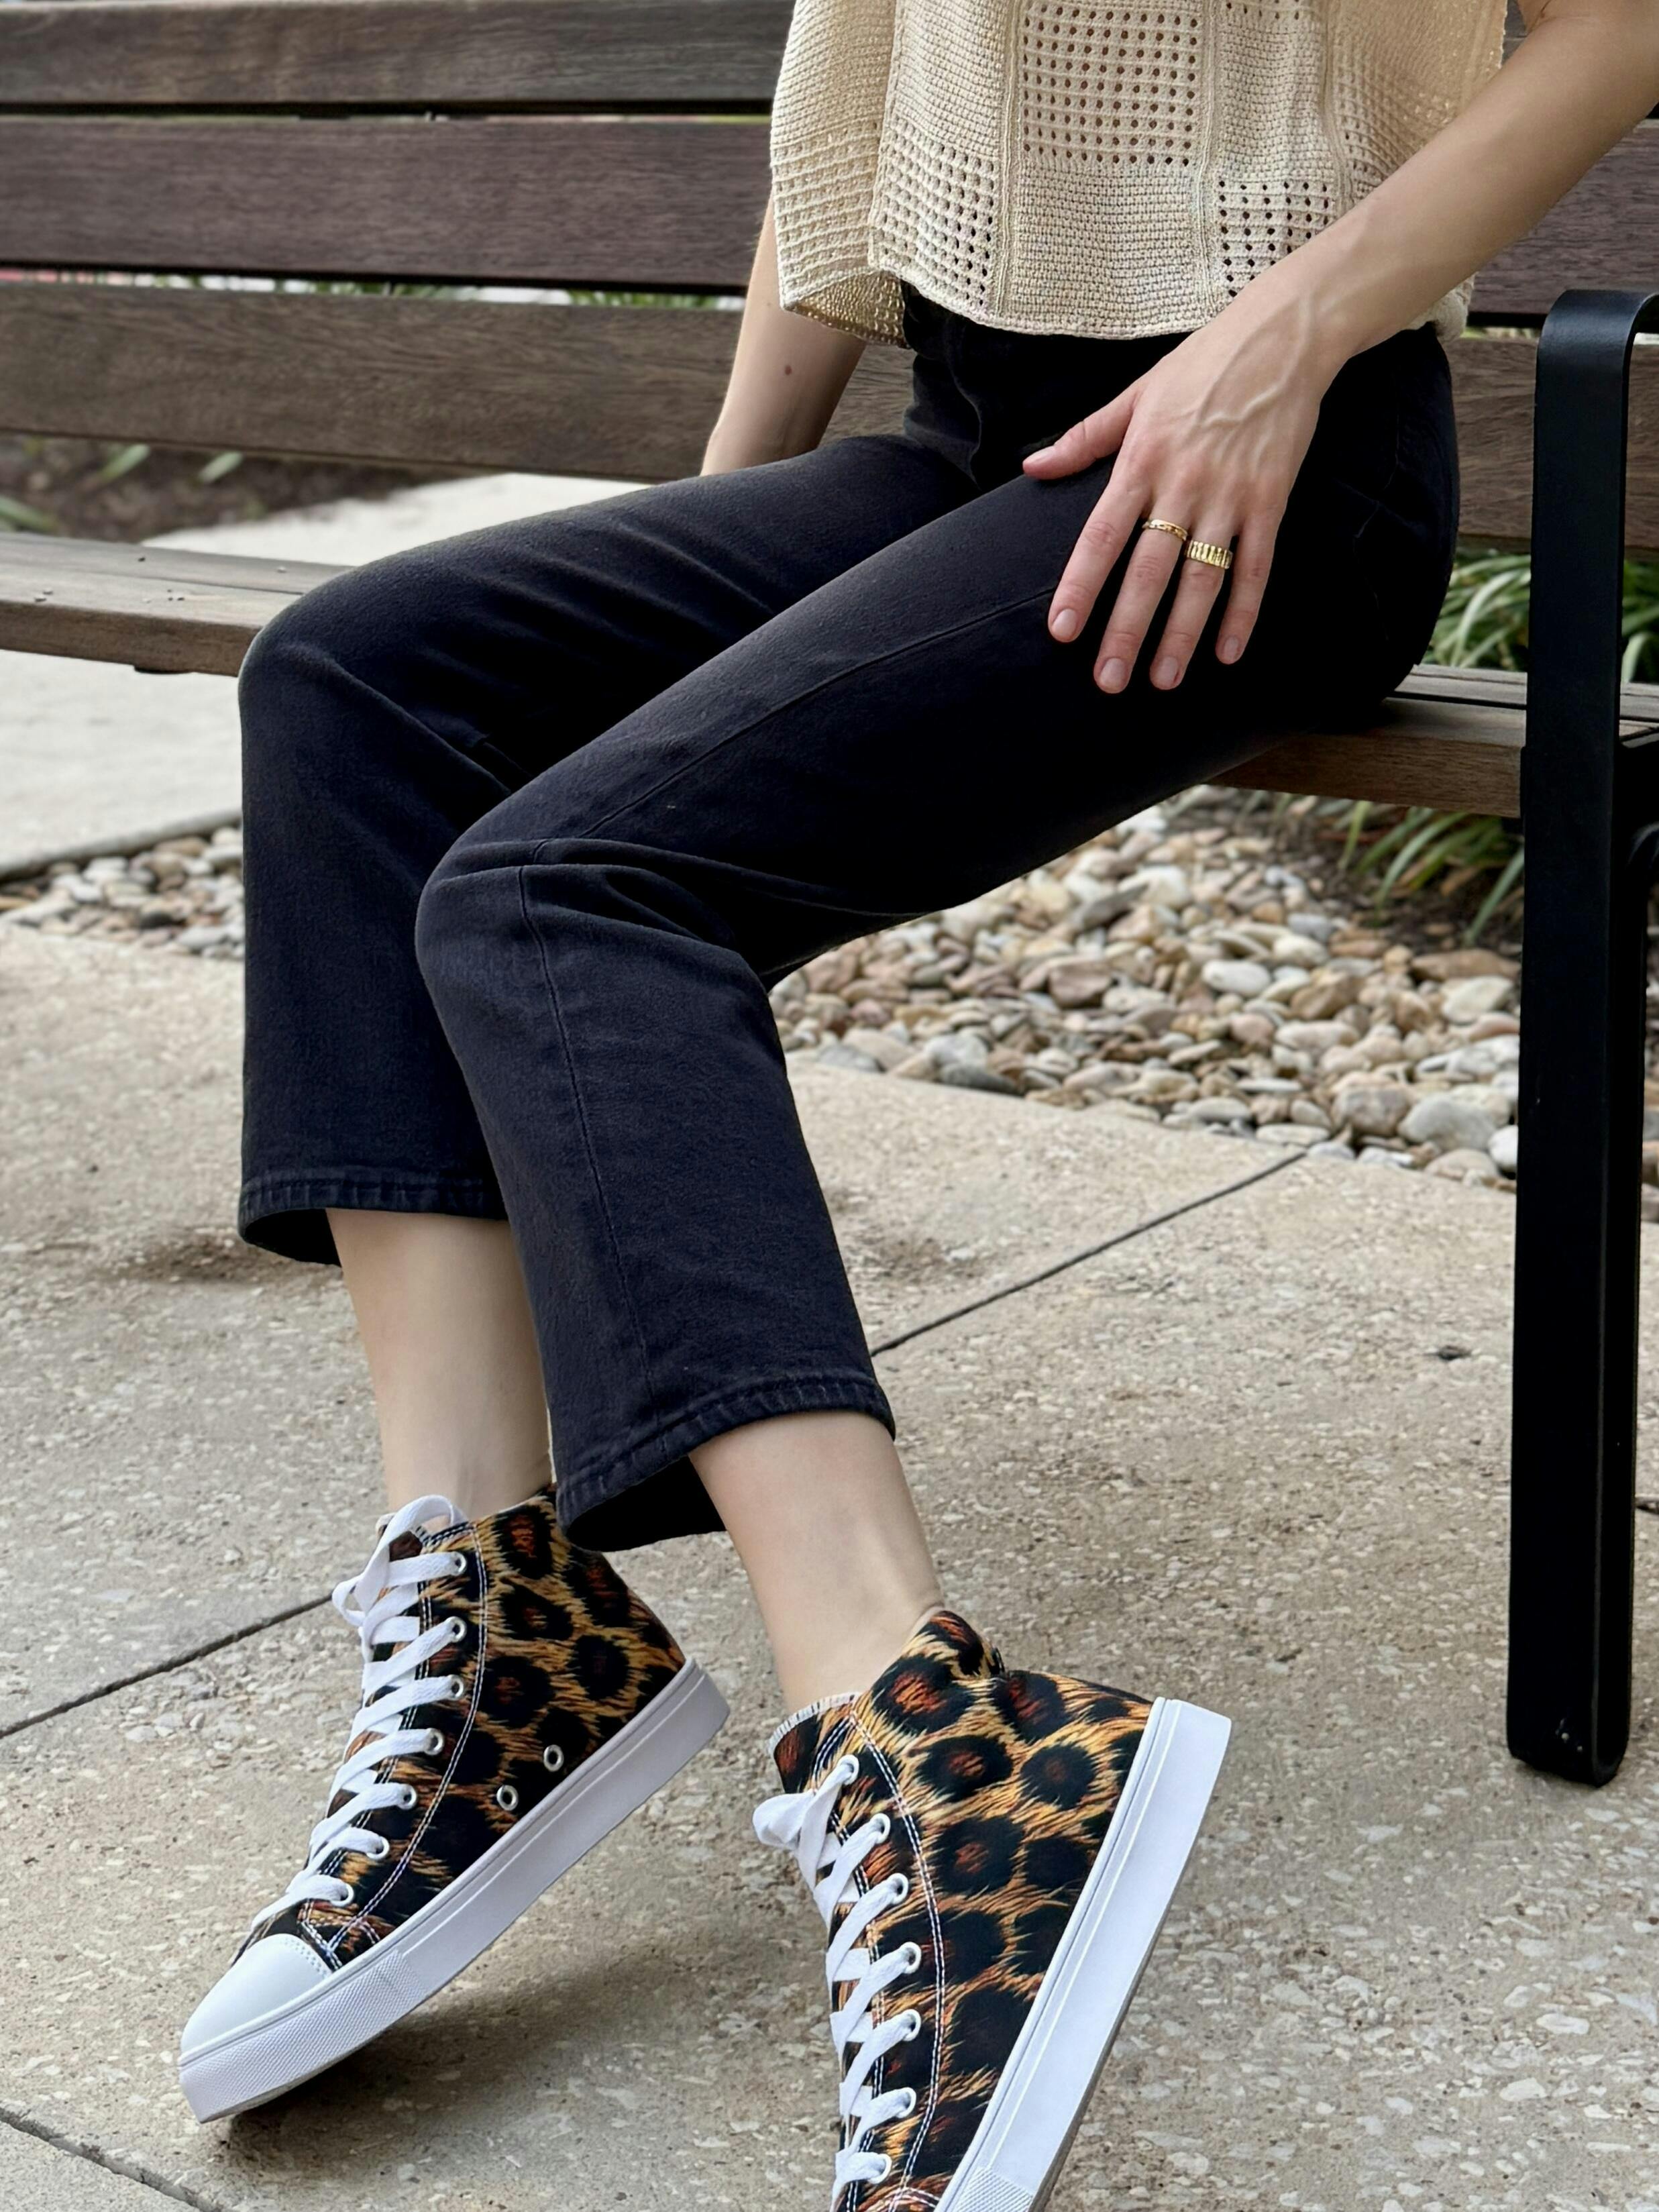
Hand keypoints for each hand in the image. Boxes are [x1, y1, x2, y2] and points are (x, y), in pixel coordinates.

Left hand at [1022, 305, 1333, 692]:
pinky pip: (1256, 567)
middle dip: (1127, 630)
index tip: (1062, 632)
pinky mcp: (1271, 501)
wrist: (1282, 338)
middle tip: (1108, 681)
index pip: (1101, 536)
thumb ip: (1085, 439)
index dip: (1081, 586)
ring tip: (1162, 680)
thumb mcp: (1135, 395)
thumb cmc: (1202, 365)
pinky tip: (1227, 653)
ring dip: (1181, 635)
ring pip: (1201, 579)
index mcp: (1141, 460)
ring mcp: (1230, 496)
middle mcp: (1183, 484)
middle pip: (1148, 571)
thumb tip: (1032, 466)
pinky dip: (1243, 612)